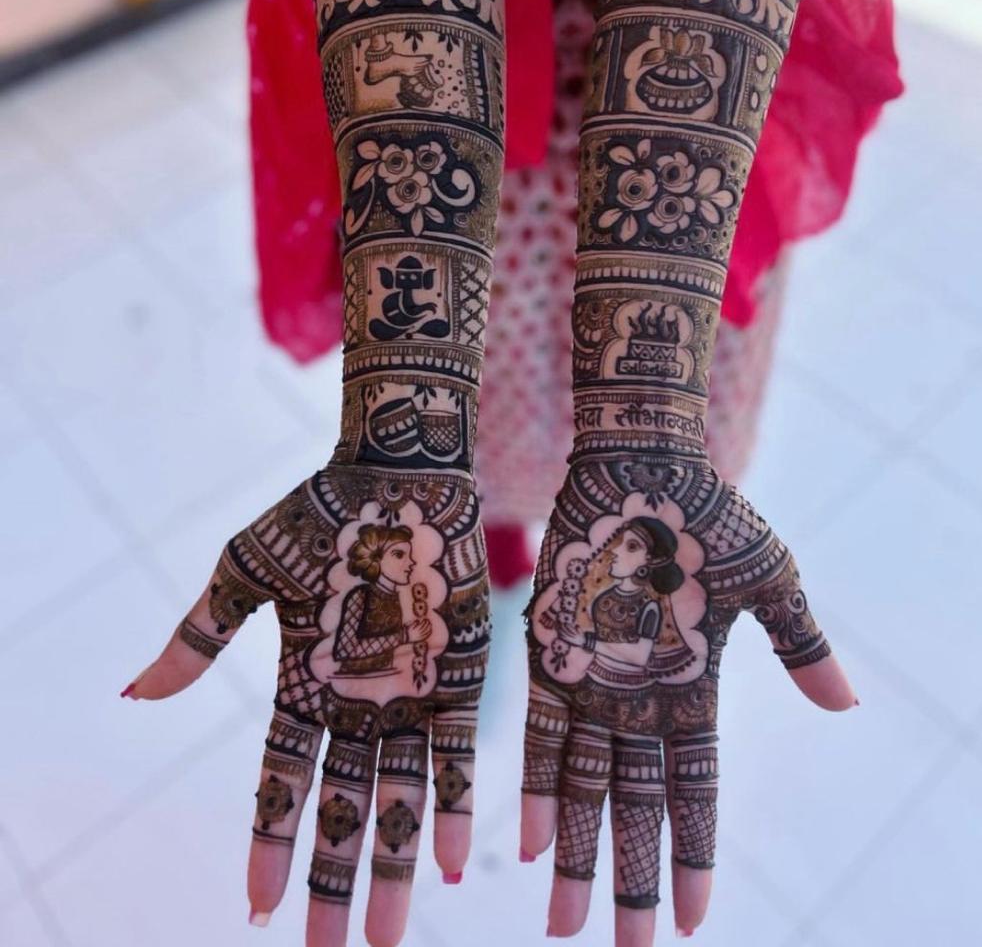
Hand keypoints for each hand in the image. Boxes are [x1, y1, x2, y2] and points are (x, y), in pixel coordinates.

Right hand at [126, 463, 488, 946]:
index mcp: (303, 685)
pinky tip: (451, 863)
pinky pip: (454, 754)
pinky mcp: (456, 675)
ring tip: (385, 936)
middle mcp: (356, 704)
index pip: (281, 784)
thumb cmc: (316, 514)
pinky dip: (450, 806)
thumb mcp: (244, 573)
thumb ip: (199, 636)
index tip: (261, 911)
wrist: (398, 472)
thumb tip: (133, 693)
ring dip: (393, 867)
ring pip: (398, 799)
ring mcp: (408, 695)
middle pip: (340, 809)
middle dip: (333, 881)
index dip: (272, 846)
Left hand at [520, 452, 855, 942]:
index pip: (695, 794)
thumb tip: (847, 705)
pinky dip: (533, 787)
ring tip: (563, 925)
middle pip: (634, 808)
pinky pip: (537, 732)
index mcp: (694, 687)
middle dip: (631, 880)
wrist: (641, 458)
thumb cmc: (711, 514)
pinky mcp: (549, 649)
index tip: (696, 922)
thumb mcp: (770, 579)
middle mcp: (638, 696)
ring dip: (574, 855)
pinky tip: (525, 844)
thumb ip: (800, 643)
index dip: (695, 858)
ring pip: (580, 786)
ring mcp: (592, 676)